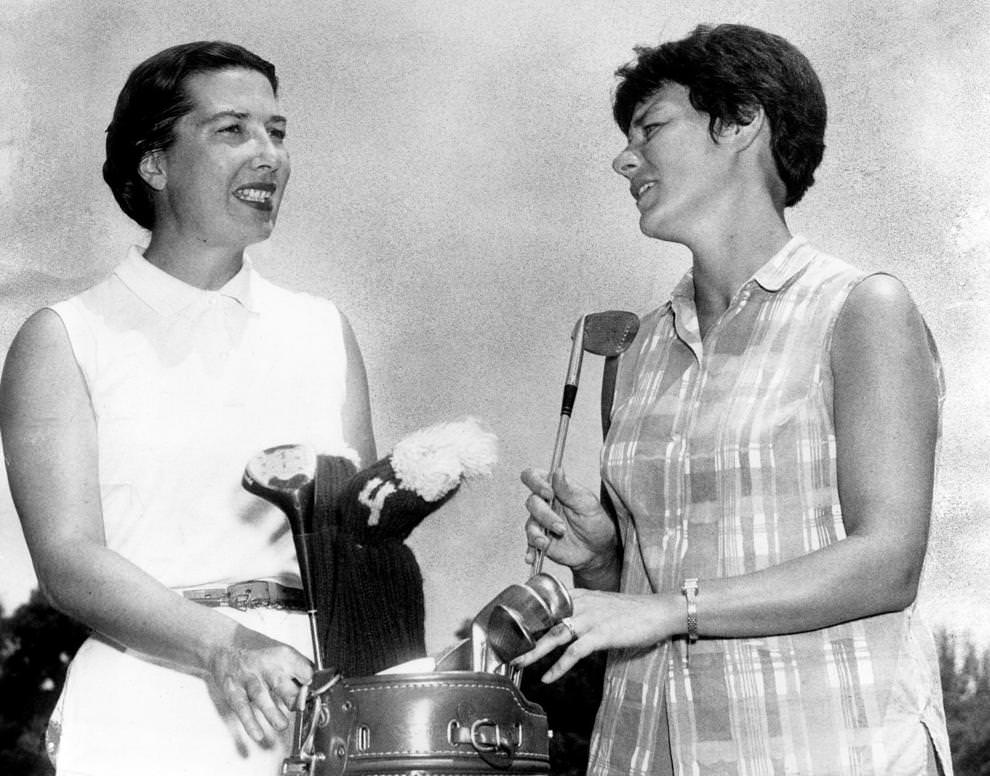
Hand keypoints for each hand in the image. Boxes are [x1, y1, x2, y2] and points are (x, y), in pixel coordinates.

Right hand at [206, 625, 313, 744]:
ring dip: (273, 715)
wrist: (223, 643)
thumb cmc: (256, 649)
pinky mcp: (233, 690)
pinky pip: (242, 708)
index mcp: (283, 655)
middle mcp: (266, 666)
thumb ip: (297, 668)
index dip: (311, 685)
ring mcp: (249, 678)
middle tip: (299, 709)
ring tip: (282, 725)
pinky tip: (258, 734)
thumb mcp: (281, 651)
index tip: (314, 694)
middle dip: (294, 700)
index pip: (304, 671)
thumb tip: (315, 686)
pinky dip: (250, 722)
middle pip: (284, 685)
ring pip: (262, 698)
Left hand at [512, 588, 681, 682]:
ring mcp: (591, 618)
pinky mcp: (601, 634)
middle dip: (523, 635)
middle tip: (506, 648)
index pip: (544, 602)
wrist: (657, 611)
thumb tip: (561, 621)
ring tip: (519, 663)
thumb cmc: (629, 610)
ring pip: (554, 635)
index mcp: (578, 594)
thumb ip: (579, 608)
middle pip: (544, 619)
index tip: (508, 628)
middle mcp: (581, 603)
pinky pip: (574, 652)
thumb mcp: (599, 603)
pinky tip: (548, 677)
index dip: (524, 616)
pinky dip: (559, 666)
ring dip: (534, 651)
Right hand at [521, 468, 616, 572]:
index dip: (535, 482)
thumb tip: (557, 471)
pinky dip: (531, 551)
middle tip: (561, 527)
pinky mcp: (540, 540)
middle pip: (531, 502)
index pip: (533, 477)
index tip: (548, 493)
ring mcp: (540, 523)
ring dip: (539, 534)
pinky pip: (530, 544)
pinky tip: (533, 557)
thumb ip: (569, 489)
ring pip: (530, 524)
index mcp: (554, 489)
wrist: (599, 548)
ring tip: (551, 541)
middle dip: (545, 515)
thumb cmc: (595, 521)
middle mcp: (544, 504)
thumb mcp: (587, 503)